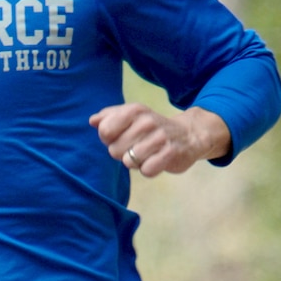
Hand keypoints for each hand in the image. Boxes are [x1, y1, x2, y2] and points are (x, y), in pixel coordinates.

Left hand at [89, 102, 230, 176]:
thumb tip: (92, 120)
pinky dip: (149, 169)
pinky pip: (146, 170)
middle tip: (137, 146)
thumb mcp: (131, 116)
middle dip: (123, 153)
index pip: (104, 130)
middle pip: (114, 150)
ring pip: (129, 161)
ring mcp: (160, 137)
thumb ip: (109, 117)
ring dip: (136, 162)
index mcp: (134, 110)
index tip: (121, 136)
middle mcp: (147, 121)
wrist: (188, 135)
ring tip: (147, 154)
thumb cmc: (152, 128)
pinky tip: (156, 161)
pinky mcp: (171, 153)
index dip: (109, 139)